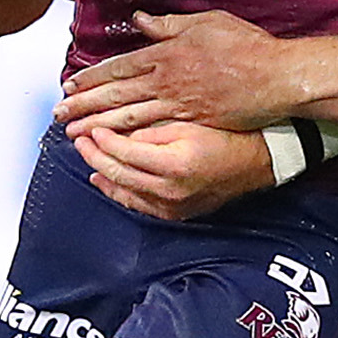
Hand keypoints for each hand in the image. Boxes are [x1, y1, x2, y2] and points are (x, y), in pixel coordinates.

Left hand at [57, 10, 298, 131]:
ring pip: (129, 117)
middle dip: (84, 106)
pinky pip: (154, 132)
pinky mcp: (192, 124)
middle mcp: (167, 81)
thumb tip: (142, 20)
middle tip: (59, 115)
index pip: (119, 67)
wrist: (277, 77)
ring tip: (75, 134)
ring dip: (98, 126)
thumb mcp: (207, 22)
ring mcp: (179, 105)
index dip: (92, 77)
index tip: (71, 85)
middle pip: (115, 95)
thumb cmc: (247, 47)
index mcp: (167, 54)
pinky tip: (114, 146)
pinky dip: (130, 139)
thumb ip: (170, 24)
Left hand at [70, 120, 275, 221]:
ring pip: (124, 192)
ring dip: (102, 173)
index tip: (91, 127)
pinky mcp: (176, 214)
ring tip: (87, 158)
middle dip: (94, 155)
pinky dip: (118, 192)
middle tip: (79, 140)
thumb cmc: (228, 136)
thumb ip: (150, 131)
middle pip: (117, 174)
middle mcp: (170, 191)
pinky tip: (105, 181)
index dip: (102, 139)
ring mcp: (172, 206)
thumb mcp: (188, 123)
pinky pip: (138, 204)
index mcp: (174, 165)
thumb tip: (116, 133)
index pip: (123, 152)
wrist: (258, 161)